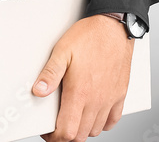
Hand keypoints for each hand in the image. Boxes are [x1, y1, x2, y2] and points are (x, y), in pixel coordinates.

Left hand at [32, 15, 133, 140]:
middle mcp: (96, 100)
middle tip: (56, 125)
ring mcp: (110, 99)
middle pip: (80, 135)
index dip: (54, 137)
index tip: (47, 131)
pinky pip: (112, 121)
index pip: (67, 132)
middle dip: (66, 135)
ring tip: (72, 118)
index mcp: (80, 93)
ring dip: (82, 129)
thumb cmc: (89, 36)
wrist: (114, 27)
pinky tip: (93, 115)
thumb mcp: (62, 52)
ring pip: (95, 130)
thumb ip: (49, 74)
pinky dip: (101, 123)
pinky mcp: (120, 94)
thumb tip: (38, 91)